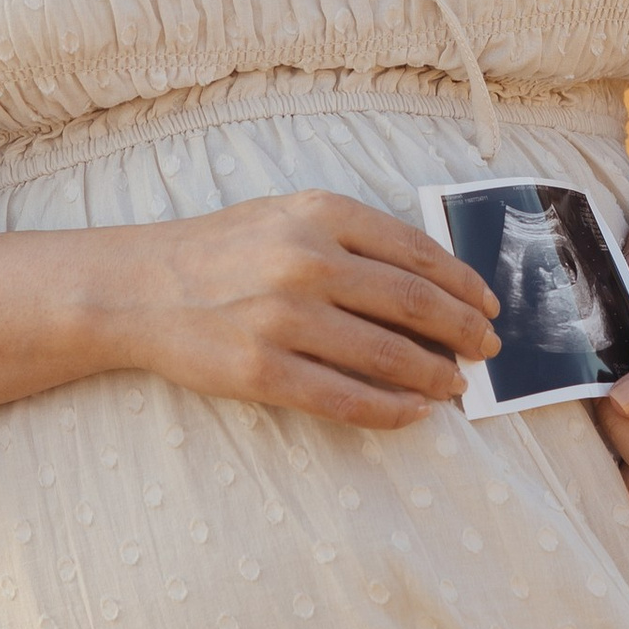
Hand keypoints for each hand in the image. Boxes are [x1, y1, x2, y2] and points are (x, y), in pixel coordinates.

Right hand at [108, 192, 498, 430]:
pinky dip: (390, 411)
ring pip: (386, 355)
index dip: (462, 283)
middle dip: (460, 331)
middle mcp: (305, 261)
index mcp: (319, 214)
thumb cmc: (223, 250)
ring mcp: (283, 319)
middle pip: (411, 303)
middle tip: (486, 349)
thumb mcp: (288, 216)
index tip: (487, 305)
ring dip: (433, 376)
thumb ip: (353, 238)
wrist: (141, 287)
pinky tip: (413, 414)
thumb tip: (432, 283)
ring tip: (454, 385)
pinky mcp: (262, 371)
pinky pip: (344, 398)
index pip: (415, 251)